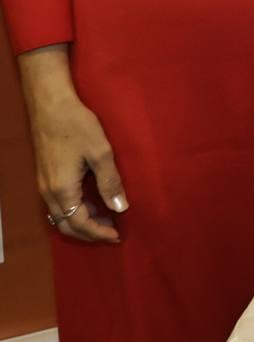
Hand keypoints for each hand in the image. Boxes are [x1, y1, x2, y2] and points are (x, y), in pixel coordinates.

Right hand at [19, 49, 125, 243]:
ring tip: (106, 219)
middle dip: (89, 233)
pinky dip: (74, 211)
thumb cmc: (77, 126)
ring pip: (60, 216)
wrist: (51, 105)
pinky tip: (91, 203)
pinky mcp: (45, 176)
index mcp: (62, 190)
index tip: (118, 236)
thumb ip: (110, 182)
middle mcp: (49, 193)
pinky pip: (57, 205)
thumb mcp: (101, 153)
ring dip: (82, 222)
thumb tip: (120, 208)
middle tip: (113, 232)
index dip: (99, 233)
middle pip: (66, 225)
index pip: (80, 224)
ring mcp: (44, 185)